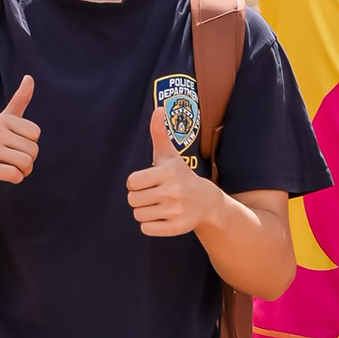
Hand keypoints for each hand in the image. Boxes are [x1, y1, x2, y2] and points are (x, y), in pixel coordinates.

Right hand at [0, 72, 37, 194]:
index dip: (30, 143)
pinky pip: (14, 175)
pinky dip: (15, 179)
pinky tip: (5, 176)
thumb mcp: (3, 120)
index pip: (35, 133)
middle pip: (33, 150)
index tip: (16, 145)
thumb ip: (19, 101)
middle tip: (14, 161)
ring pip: (26, 163)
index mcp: (2, 119)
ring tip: (11, 169)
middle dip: (29, 160)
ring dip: (23, 171)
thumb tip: (30, 77)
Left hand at [124, 100, 210, 239]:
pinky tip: (163, 216)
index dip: (136, 182)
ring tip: (158, 205)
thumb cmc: (180, 175)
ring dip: (144, 211)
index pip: (131, 182)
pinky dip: (150, 224)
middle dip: (139, 197)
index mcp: (168, 173)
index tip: (148, 181)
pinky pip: (146, 229)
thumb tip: (158, 108)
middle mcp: (173, 192)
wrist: (206, 201)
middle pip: (132, 200)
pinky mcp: (177, 228)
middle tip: (153, 194)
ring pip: (138, 215)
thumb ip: (160, 133)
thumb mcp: (169, 155)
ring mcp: (176, 211)